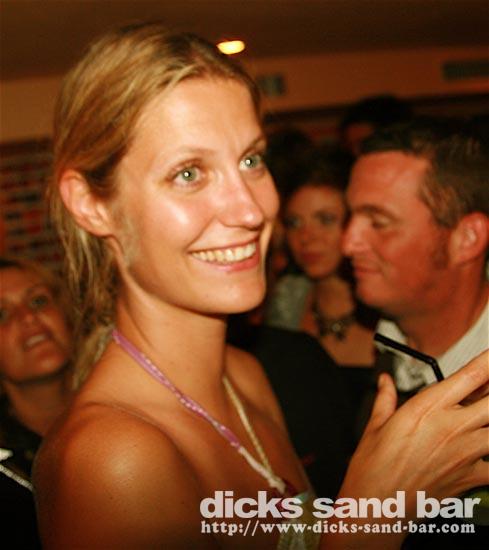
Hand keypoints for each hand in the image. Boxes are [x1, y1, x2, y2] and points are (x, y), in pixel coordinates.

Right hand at [325, 351, 487, 548]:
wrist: (378, 506)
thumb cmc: (373, 467)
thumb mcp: (375, 425)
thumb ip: (385, 398)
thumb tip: (385, 382)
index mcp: (427, 408)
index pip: (471, 375)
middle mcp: (451, 427)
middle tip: (487, 386)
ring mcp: (465, 453)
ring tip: (481, 418)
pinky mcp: (471, 476)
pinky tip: (482, 453)